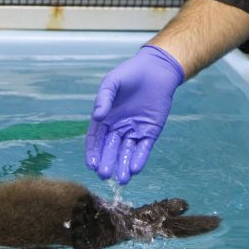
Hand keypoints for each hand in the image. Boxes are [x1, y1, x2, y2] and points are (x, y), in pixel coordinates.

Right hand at [84, 45, 183, 183]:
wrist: (156, 69)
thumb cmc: (130, 73)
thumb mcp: (113, 82)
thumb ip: (104, 98)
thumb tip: (97, 116)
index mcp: (105, 118)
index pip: (96, 139)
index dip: (93, 152)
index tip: (92, 165)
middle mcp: (118, 128)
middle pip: (110, 149)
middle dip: (108, 162)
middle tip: (105, 175)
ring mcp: (134, 131)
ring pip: (127, 152)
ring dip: (124, 165)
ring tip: (122, 180)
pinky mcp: (150, 131)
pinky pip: (144, 148)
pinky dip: (140, 158)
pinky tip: (136, 169)